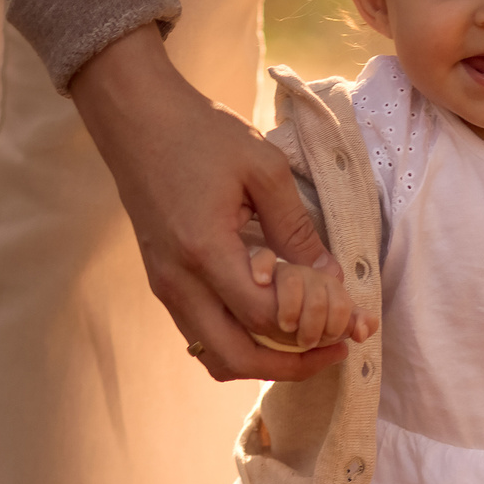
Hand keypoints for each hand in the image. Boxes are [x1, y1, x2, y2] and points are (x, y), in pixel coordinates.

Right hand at [72, 25, 352, 381]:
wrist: (134, 116)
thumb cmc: (199, 132)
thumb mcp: (263, 168)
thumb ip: (298, 228)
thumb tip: (331, 277)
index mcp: (204, 251)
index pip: (264, 316)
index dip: (312, 326)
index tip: (350, 322)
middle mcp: (178, 281)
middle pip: (235, 358)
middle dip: (290, 366)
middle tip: (333, 351)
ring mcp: (165, 286)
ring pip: (214, 355)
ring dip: (262, 362)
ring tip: (306, 344)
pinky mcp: (162, 281)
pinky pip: (201, 334)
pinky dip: (239, 342)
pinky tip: (272, 322)